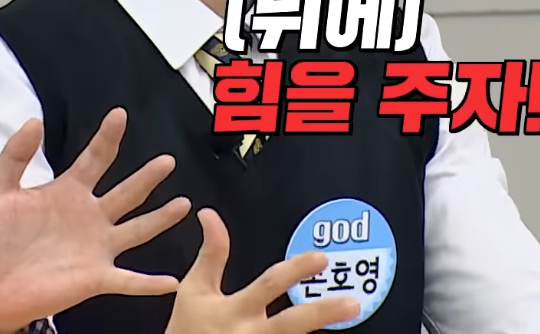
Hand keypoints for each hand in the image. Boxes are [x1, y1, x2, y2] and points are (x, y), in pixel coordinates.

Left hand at [0, 107, 192, 332]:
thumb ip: (14, 156)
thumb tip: (34, 121)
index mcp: (67, 192)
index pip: (95, 158)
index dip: (107, 137)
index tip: (120, 115)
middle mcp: (89, 217)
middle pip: (127, 192)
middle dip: (147, 176)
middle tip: (168, 160)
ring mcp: (96, 247)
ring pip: (137, 229)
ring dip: (161, 218)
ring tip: (184, 205)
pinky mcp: (95, 277)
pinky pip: (128, 280)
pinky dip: (150, 283)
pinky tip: (172, 281)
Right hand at [166, 208, 359, 333]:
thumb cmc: (187, 330)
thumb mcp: (195, 290)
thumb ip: (211, 253)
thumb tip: (211, 216)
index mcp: (235, 310)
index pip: (269, 286)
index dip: (295, 271)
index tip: (320, 259)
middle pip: (291, 323)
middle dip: (321, 312)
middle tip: (352, 303)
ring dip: (323, 326)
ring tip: (349, 314)